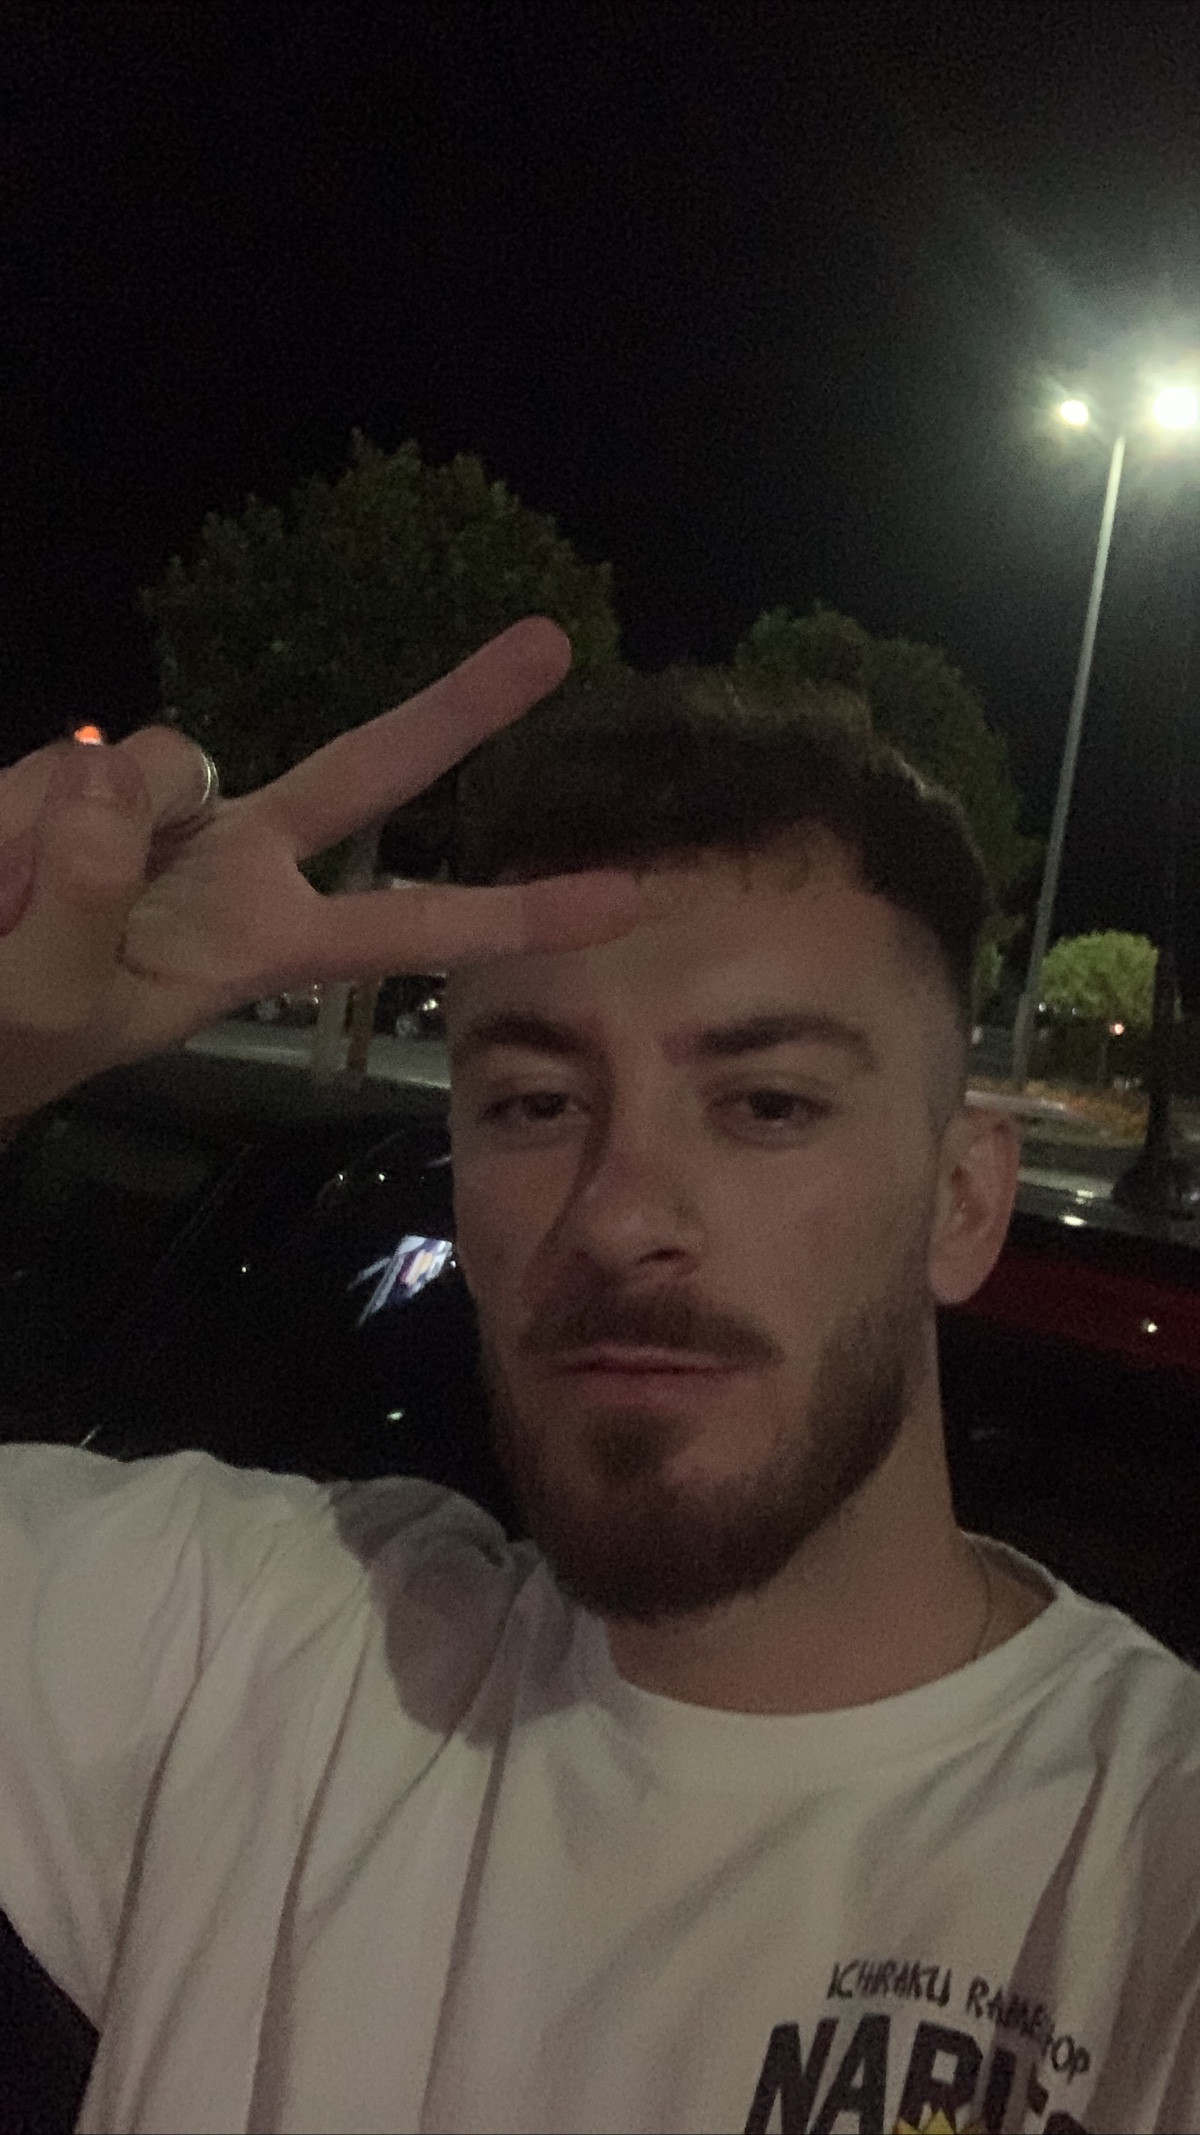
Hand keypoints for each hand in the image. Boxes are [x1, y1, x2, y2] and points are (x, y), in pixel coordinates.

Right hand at [0, 619, 640, 1116]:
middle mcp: (236, 862)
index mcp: (260, 942)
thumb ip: (89, 897)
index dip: (515, 914)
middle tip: (554, 643)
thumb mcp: (51, 1001)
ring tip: (8, 908)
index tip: (629, 901)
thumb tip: (123, 773)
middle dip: (458, 708)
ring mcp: (164, 811)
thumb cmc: (5, 1038)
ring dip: (68, 833)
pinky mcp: (88, 776)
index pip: (411, 927)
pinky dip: (15, 817)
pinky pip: (68, 763)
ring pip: (160, 758)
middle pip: (365, 771)